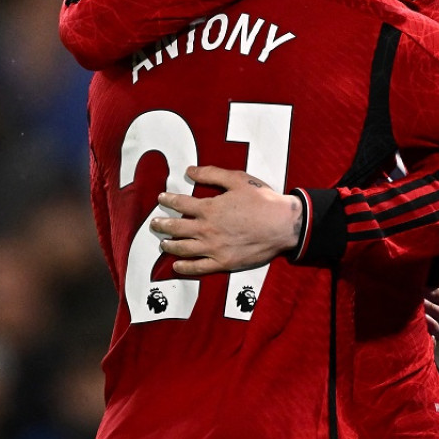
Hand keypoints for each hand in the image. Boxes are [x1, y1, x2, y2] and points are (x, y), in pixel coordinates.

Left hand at [151, 166, 303, 275]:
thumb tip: (190, 171)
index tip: (161, 199)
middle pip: (177, 228)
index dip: (168, 200)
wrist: (283, 225)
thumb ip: (211, 174)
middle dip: (162, 224)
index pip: (181, 204)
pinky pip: (199, 268)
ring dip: (169, 245)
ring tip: (162, 243)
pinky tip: (176, 266)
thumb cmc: (263, 201)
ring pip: (183, 248)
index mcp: (210, 208)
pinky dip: (185, 267)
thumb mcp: (237, 179)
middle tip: (154, 223)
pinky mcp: (223, 263)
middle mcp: (207, 229)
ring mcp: (214, 248)